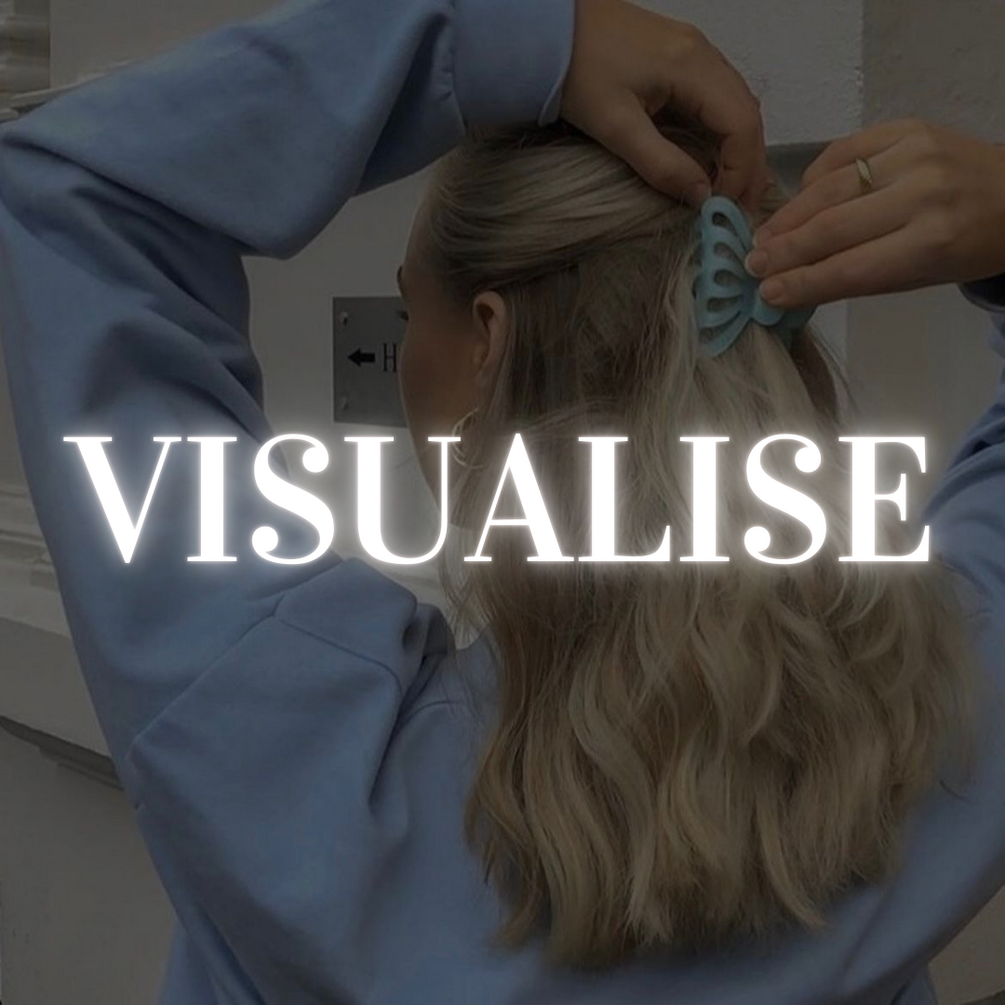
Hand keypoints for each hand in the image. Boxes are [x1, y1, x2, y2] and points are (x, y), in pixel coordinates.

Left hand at [559, 0, 767, 209]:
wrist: (548, 29)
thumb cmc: (577, 74)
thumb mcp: (616, 127)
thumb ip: (662, 164)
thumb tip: (702, 196)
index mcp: (693, 66)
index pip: (741, 124)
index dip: (741, 170)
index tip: (726, 206)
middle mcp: (704, 52)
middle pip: (747, 113)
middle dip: (748, 164)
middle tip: (738, 207)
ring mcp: (694, 49)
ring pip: (737, 102)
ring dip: (740, 148)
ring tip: (731, 188)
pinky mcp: (679, 53)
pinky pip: (718, 94)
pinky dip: (724, 129)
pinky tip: (715, 155)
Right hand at [745, 118, 1004, 307]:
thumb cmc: (963, 248)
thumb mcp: (917, 277)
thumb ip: (856, 278)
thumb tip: (790, 285)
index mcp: (932, 241)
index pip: (850, 267)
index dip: (802, 282)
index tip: (766, 293)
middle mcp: (922, 193)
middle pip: (833, 226)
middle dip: (784, 249)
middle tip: (751, 264)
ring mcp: (913, 153)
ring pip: (829, 188)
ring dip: (788, 217)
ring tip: (763, 238)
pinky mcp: (905, 127)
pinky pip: (841, 153)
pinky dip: (812, 180)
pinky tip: (798, 202)